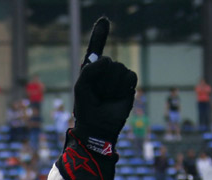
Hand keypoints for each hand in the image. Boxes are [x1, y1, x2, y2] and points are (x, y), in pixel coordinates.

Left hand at [57, 17, 136, 179]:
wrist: (98, 127)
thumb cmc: (86, 108)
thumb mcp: (81, 87)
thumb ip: (89, 70)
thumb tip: (106, 60)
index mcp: (91, 71)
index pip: (96, 50)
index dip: (100, 35)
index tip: (104, 21)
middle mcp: (105, 72)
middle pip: (108, 62)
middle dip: (101, 79)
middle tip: (97, 94)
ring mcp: (118, 77)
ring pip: (119, 70)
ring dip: (110, 86)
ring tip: (105, 98)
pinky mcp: (129, 84)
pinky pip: (129, 76)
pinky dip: (122, 87)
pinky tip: (116, 97)